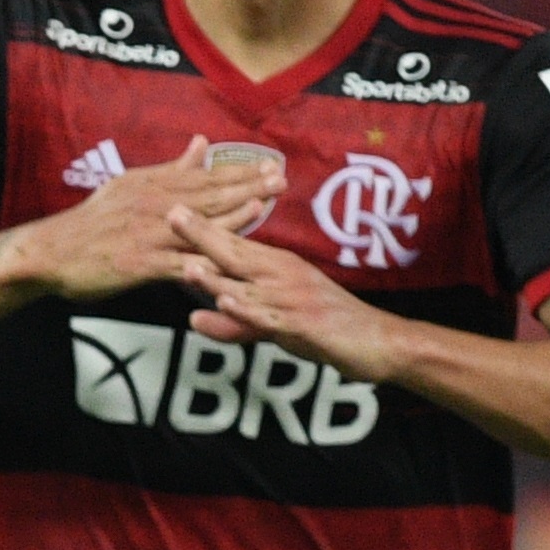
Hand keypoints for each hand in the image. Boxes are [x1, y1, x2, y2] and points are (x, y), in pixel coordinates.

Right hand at [10, 152, 280, 302]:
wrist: (52, 251)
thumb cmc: (92, 222)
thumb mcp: (130, 185)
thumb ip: (171, 168)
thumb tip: (202, 144)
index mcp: (154, 186)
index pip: (205, 177)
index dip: (240, 172)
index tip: (271, 166)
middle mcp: (154, 205)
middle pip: (208, 195)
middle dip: (246, 188)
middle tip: (279, 181)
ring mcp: (148, 234)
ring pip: (197, 224)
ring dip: (231, 216)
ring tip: (262, 207)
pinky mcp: (140, 263)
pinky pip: (178, 263)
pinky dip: (202, 263)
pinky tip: (224, 263)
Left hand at [169, 199, 398, 375]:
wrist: (378, 342)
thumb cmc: (326, 327)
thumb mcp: (274, 325)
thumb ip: (234, 322)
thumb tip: (192, 321)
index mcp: (278, 267)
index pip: (234, 243)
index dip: (204, 227)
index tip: (173, 207)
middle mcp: (283, 275)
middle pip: (236, 253)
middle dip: (203, 234)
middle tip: (170, 213)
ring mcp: (292, 299)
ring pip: (248, 285)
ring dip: (217, 275)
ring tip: (187, 263)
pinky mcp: (302, 324)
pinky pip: (269, 317)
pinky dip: (247, 310)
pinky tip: (226, 302)